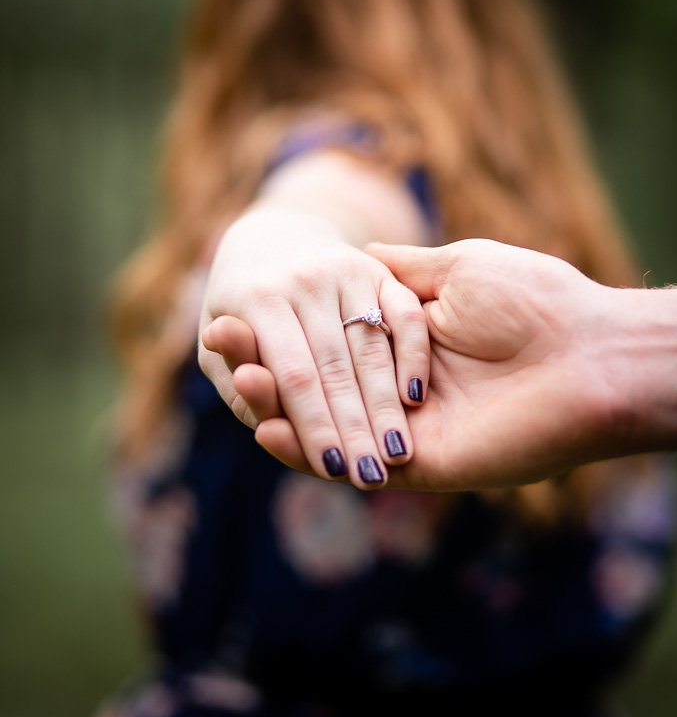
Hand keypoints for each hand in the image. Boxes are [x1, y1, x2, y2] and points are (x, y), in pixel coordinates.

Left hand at [198, 208, 429, 488]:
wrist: (272, 240)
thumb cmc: (238, 312)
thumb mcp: (221, 345)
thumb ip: (239, 384)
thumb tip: (260, 415)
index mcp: (258, 296)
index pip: (294, 376)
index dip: (315, 426)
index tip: (333, 473)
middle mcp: (304, 277)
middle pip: (336, 367)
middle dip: (355, 427)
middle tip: (370, 476)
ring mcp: (345, 268)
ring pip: (372, 347)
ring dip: (388, 405)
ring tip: (398, 454)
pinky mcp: (377, 268)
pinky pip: (403, 314)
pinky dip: (413, 356)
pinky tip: (415, 399)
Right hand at [206, 238, 628, 488]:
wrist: (590, 354)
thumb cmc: (532, 300)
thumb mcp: (458, 270)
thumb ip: (405, 271)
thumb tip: (366, 251)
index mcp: (410, 345)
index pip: (327, 342)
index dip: (281, 331)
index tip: (234, 310)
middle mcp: (404, 391)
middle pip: (317, 385)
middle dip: (266, 366)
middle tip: (217, 343)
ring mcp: (409, 431)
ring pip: (326, 426)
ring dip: (275, 406)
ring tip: (234, 380)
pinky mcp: (422, 467)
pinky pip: (352, 464)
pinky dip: (305, 450)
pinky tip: (265, 426)